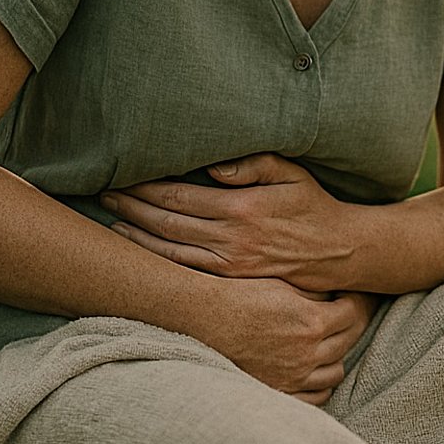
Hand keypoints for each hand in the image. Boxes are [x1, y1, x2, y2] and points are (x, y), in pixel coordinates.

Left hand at [102, 153, 358, 291]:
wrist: (339, 252)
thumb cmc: (313, 205)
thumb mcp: (292, 173)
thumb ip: (254, 164)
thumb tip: (213, 165)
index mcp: (241, 207)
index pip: (180, 194)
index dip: (147, 186)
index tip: (123, 175)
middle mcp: (231, 238)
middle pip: (166, 221)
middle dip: (132, 207)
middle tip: (104, 193)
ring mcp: (229, 264)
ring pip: (169, 249)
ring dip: (136, 234)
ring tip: (111, 221)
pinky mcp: (231, 280)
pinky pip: (185, 270)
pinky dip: (157, 259)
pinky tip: (139, 250)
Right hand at [188, 276, 376, 405]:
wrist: (206, 319)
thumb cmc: (241, 295)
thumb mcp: (283, 284)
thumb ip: (316, 291)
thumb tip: (338, 292)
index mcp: (311, 322)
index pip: (354, 314)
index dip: (357, 302)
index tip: (352, 296)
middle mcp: (307, 353)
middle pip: (349, 341)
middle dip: (351, 324)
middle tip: (345, 314)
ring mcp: (294, 376)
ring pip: (336, 371)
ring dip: (338, 354)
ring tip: (329, 340)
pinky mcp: (281, 391)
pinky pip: (317, 396)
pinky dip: (322, 383)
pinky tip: (315, 368)